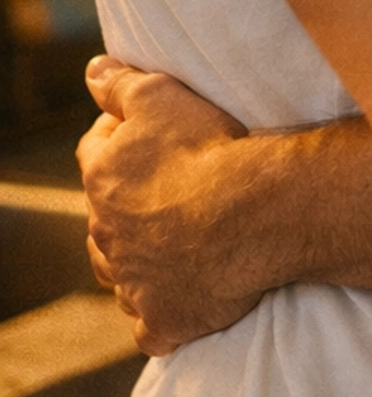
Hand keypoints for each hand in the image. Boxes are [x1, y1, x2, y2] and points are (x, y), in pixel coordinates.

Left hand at [78, 58, 260, 355]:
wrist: (255, 214)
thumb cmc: (209, 150)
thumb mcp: (162, 96)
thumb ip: (120, 84)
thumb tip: (91, 71)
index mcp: (102, 182)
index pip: (94, 154)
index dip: (116, 139)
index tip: (144, 135)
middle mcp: (107, 238)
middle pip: (104, 221)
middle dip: (125, 207)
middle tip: (167, 194)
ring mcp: (134, 285)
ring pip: (121, 276)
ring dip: (135, 263)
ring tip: (169, 247)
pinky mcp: (164, 322)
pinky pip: (152, 325)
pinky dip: (160, 314)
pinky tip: (178, 301)